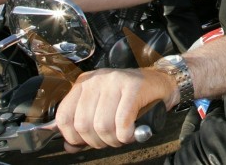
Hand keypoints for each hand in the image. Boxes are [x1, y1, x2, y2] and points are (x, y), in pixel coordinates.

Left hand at [55, 67, 177, 151]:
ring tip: (123, 136)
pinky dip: (126, 134)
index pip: (64, 116)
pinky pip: (122, 121)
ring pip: (102, 125)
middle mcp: (96, 79)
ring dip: (114, 139)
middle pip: (84, 124)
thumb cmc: (131, 97)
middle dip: (98, 141)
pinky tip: (131, 133)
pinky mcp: (134, 86)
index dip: (73, 137)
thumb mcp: (102, 108)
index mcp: (84, 83)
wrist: (161, 82)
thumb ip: (84, 125)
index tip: (87, 141)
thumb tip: (70, 146)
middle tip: (111, 140)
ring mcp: (115, 80)